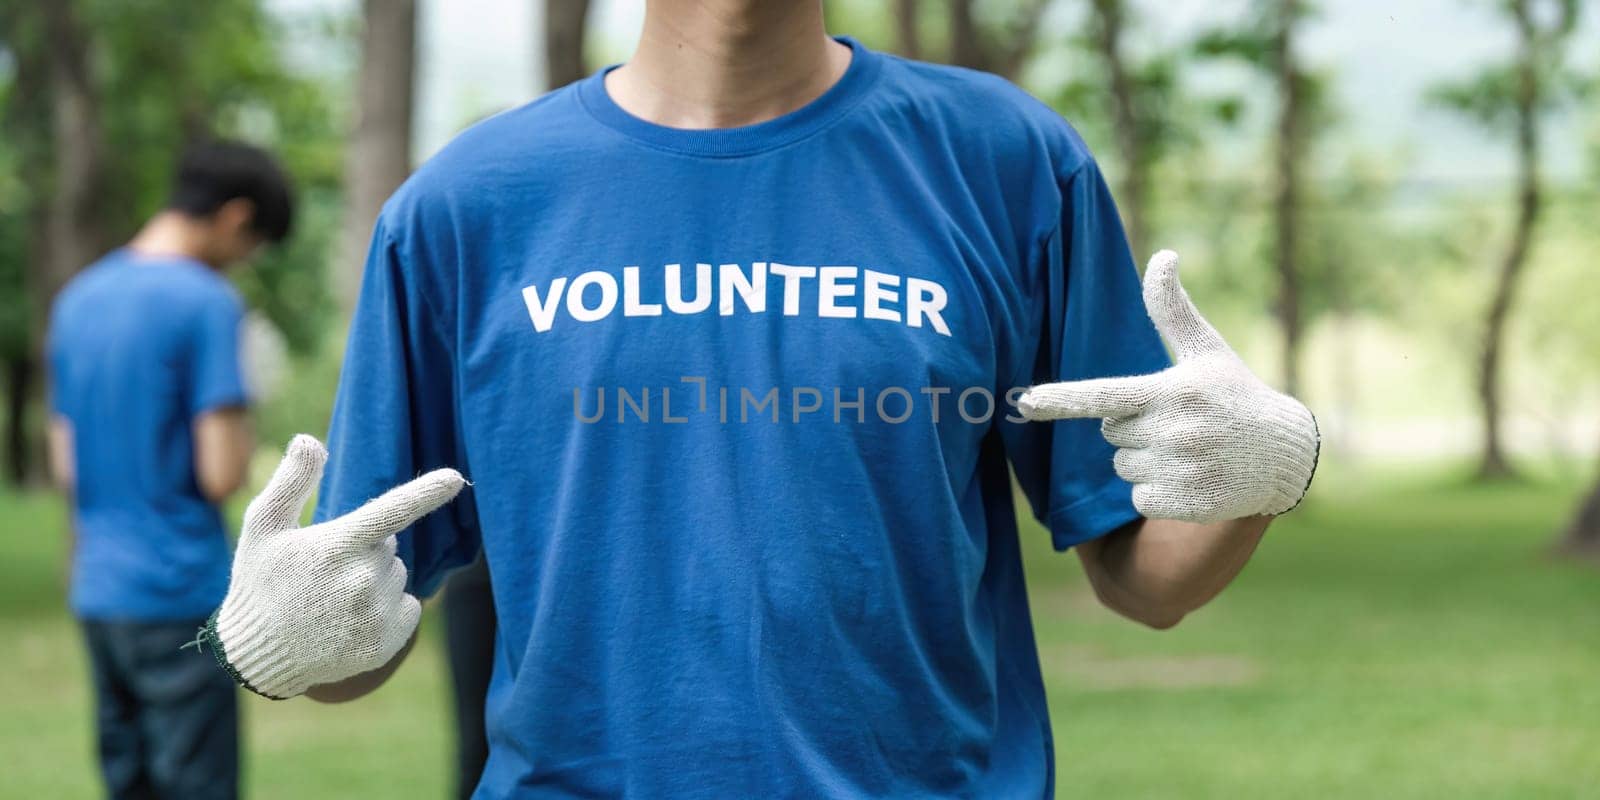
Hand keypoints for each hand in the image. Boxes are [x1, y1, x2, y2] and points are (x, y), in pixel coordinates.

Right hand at [195, 435, 465, 698]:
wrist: (257, 655)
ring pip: (398, 576)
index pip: (389, 511)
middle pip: (389, 545)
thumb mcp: (263, 527)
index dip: (425, 493)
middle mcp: (361, 580)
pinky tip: (351, 621)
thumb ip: (291, 482)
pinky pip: (409, 608)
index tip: (456, 478)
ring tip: (333, 600)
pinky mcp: (386, 642)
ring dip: (375, 581)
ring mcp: (375, 614)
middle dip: (364, 550)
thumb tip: (310, 441)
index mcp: (336, 546)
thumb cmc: (260, 582)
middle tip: (325, 572)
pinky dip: (389, 610)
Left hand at [1017, 250, 1317, 522]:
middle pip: (1111, 434)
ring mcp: (1179, 468)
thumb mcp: (1206, 350)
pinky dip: (1159, 493)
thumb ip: (1172, 309)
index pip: (1104, 395)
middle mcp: (1173, 429)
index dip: (1061, 400)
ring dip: (1146, 461)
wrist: (1285, 453)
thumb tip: (1163, 254)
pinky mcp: (1184, 502)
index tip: (1025, 402)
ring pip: (1122, 467)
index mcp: (1171, 390)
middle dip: (1134, 429)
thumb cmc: (1236, 394)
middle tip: (1178, 423)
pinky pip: (1140, 499)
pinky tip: (1194, 477)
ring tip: (1190, 450)